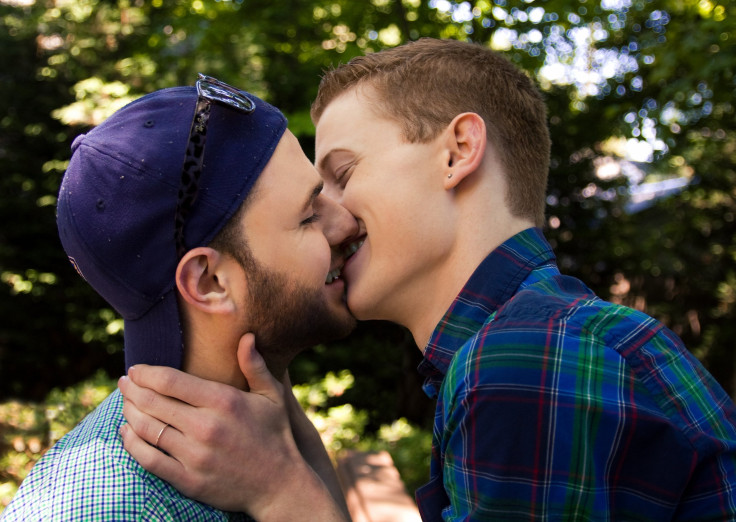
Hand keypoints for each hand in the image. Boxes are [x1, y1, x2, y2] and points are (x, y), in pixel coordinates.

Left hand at [119, 334, 346, 519]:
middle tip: (123, 382)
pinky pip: (149, 460)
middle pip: (152, 402)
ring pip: (147, 429)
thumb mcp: (272, 396)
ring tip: (124, 403)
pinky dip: (131, 444)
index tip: (136, 369)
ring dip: (129, 413)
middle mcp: (206, 427)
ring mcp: (195, 455)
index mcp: (223, 401)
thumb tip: (247, 336)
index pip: (170, 380)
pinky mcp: (188, 480)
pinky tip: (125, 432)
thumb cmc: (276, 435)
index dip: (146, 373)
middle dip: (132, 389)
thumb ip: (255, 366)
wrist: (280, 485)